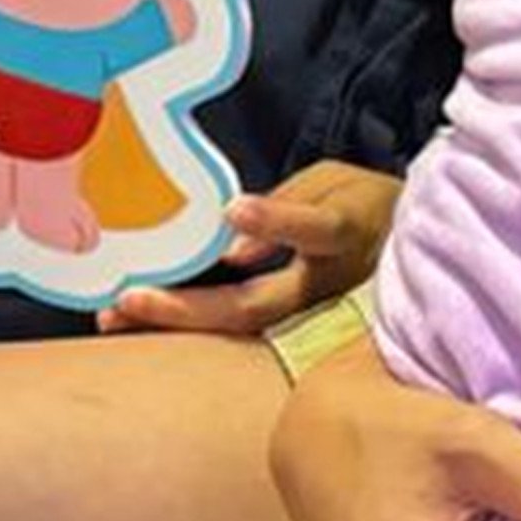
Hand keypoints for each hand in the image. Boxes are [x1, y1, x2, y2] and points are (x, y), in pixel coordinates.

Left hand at [99, 161, 402, 335]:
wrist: (407, 254)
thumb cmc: (360, 208)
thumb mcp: (334, 185)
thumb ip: (288, 206)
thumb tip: (234, 238)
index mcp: (345, 236)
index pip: (315, 229)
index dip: (276, 221)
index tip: (233, 209)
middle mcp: (325, 288)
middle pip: (256, 305)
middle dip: (188, 307)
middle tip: (128, 300)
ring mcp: (306, 320)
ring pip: (238, 331)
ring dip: (175, 326)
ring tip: (114, 319)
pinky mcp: (292, 334)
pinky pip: (234, 335)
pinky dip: (186, 328)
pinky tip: (137, 324)